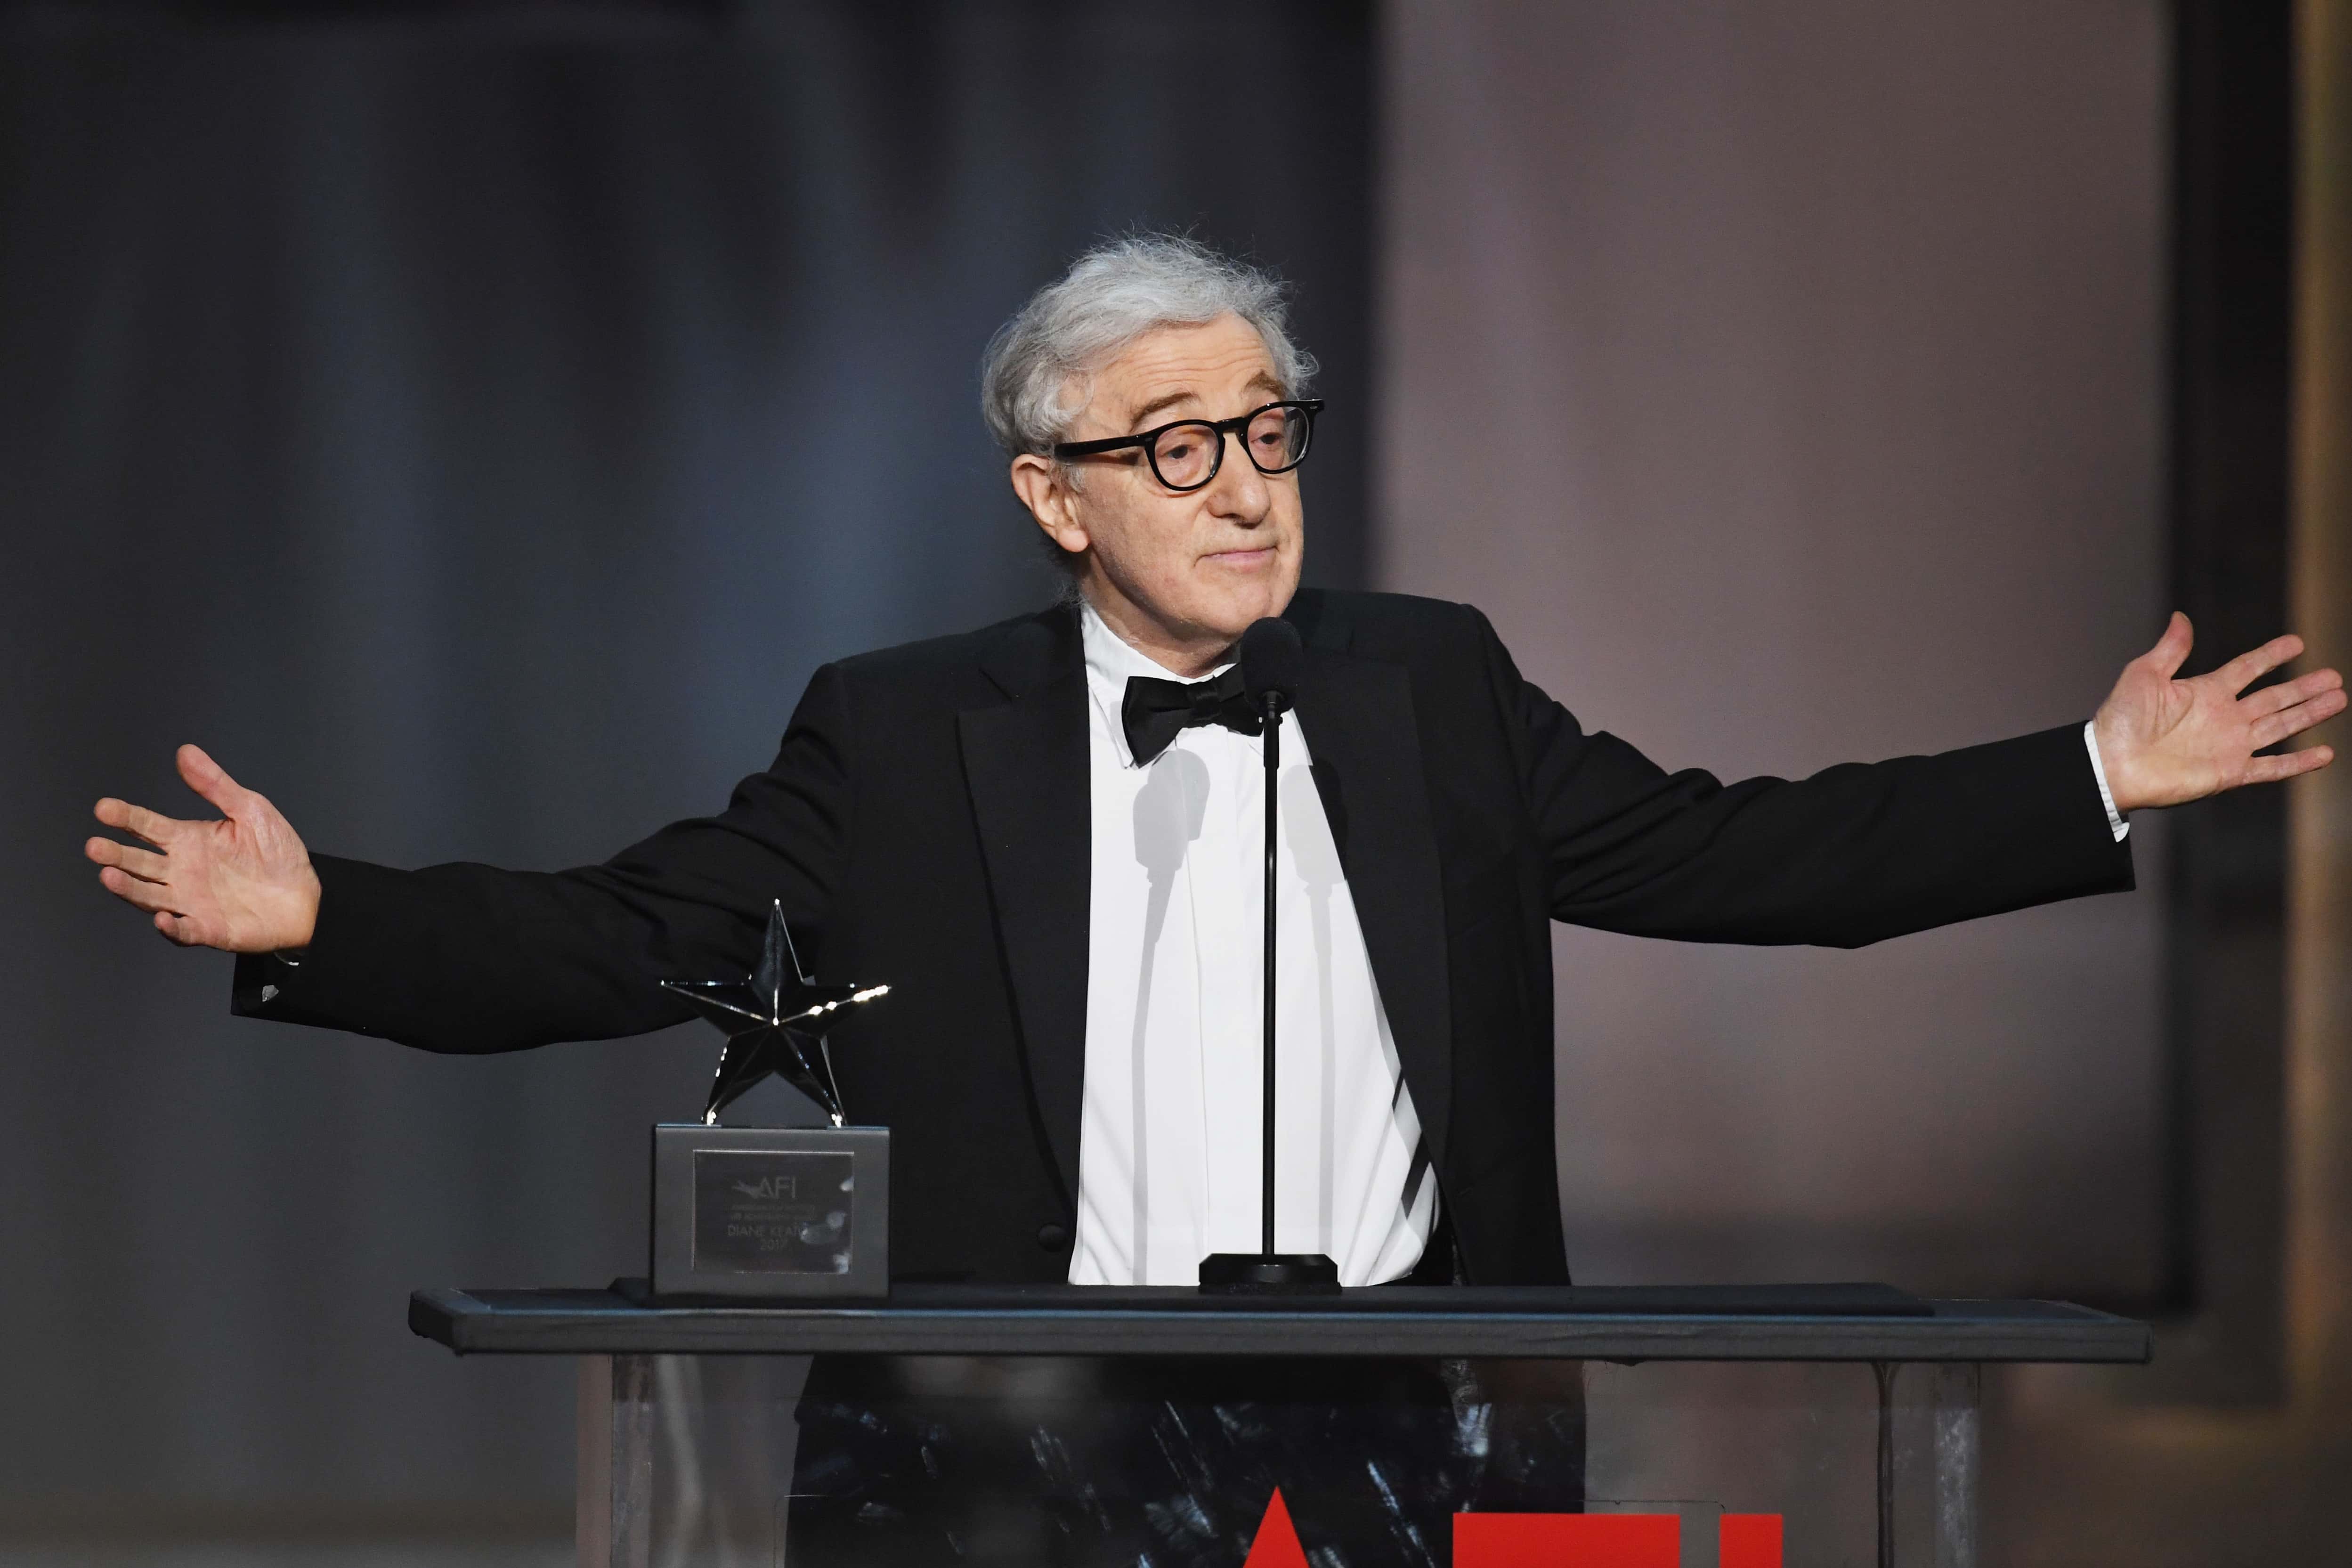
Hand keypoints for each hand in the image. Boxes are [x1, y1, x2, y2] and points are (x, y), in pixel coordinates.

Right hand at [85, 744, 321, 951]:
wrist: (306, 896)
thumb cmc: (277, 853)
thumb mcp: (250, 810)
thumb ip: (215, 785)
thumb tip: (186, 752)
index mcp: (188, 840)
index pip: (147, 826)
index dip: (125, 817)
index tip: (103, 808)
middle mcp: (181, 871)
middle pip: (139, 862)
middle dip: (116, 854)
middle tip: (95, 846)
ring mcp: (191, 901)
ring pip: (149, 896)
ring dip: (129, 888)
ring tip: (109, 875)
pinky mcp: (208, 929)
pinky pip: (184, 931)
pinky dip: (171, 927)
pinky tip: (162, 918)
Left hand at [2092, 613, 2343, 812]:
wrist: (2110, 764)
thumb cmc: (2120, 721)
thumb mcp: (2144, 675)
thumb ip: (2171, 649)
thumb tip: (2181, 617)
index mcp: (2205, 692)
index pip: (2247, 668)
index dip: (2271, 656)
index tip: (2297, 642)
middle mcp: (2223, 717)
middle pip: (2274, 698)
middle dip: (2304, 687)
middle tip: (2334, 676)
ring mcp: (2230, 745)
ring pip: (2281, 726)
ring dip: (2309, 714)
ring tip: (2338, 699)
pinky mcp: (2230, 772)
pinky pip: (2271, 767)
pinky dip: (2298, 762)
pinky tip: (2324, 753)